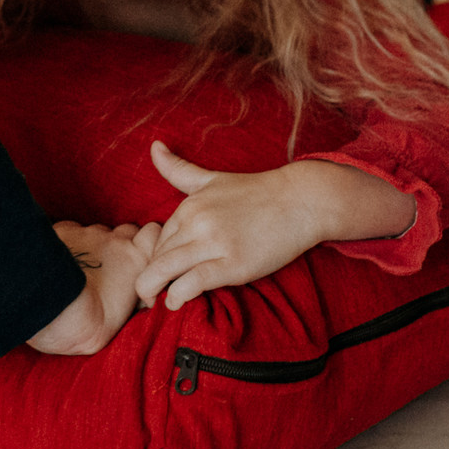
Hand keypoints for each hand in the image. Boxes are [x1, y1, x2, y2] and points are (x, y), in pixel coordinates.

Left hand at [26, 220, 160, 355]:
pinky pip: (73, 230)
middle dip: (122, 245)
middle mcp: (114, 240)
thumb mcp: (126, 316)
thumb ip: (135, 298)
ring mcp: (87, 233)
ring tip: (83, 269)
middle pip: (126, 231)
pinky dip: (72, 242)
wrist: (57, 312)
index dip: (147, 242)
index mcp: (135, 259)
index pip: (153, 233)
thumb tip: (138, 299)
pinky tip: (65, 261)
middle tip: (111, 267)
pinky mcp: (64, 232)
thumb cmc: (92, 324)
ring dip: (95, 245)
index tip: (141, 257)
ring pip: (97, 232)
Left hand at [133, 142, 415, 309]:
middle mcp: (196, 222)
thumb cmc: (256, 192)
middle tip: (147, 296)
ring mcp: (213, 242)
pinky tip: (176, 302)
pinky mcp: (232, 264)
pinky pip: (191, 284)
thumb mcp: (212, 179)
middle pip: (156, 258)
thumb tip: (153, 145)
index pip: (156, 240)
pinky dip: (177, 296)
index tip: (154, 275)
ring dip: (155, 291)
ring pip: (165, 271)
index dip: (151, 261)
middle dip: (148, 279)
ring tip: (158, 302)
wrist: (300, 201)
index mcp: (188, 205)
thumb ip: (179, 169)